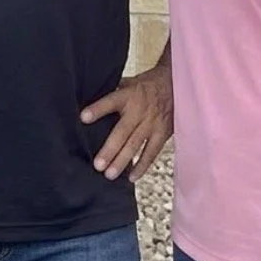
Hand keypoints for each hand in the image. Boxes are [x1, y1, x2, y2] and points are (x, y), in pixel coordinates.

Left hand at [79, 66, 172, 181]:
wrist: (176, 86)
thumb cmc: (146, 85)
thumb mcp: (129, 83)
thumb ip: (113, 92)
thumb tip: (89, 99)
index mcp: (128, 95)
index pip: (110, 101)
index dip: (97, 109)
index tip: (83, 118)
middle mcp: (139, 111)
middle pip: (122, 132)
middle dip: (110, 149)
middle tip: (97, 165)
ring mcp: (152, 124)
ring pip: (135, 145)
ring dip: (122, 161)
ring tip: (110, 175)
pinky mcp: (162, 134)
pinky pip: (152, 152)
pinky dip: (142, 166)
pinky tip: (131, 177)